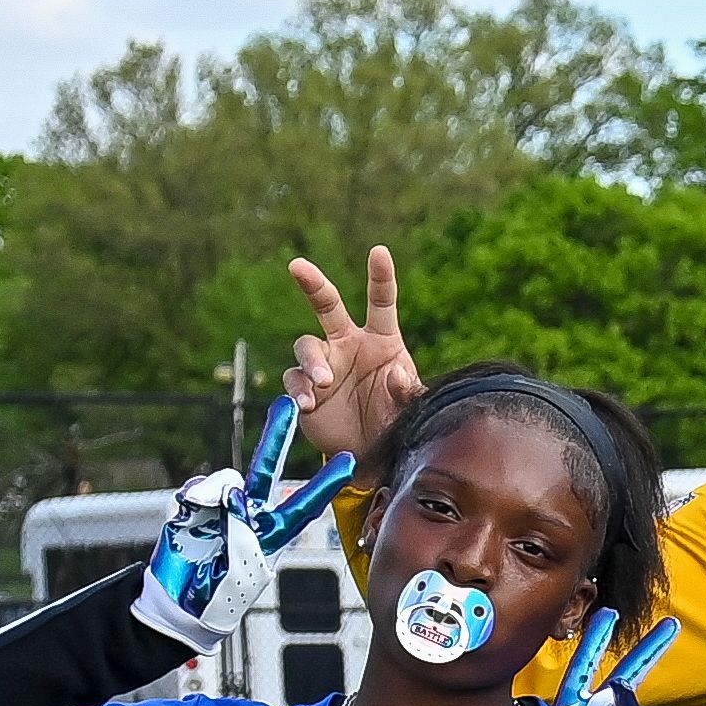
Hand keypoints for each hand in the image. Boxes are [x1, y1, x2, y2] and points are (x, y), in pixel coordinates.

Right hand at [128, 397, 361, 651]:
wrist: (181, 602)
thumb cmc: (219, 593)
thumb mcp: (242, 566)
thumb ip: (240, 528)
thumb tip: (231, 493)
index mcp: (274, 531)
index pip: (305, 503)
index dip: (326, 482)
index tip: (350, 461)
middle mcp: (252, 512)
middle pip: (266, 469)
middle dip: (276, 436)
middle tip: (289, 404)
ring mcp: (222, 506)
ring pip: (225, 481)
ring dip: (216, 496)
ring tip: (209, 524)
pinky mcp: (194, 504)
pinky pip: (196, 490)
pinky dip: (194, 499)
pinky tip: (188, 518)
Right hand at [284, 250, 418, 466]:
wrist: (371, 454)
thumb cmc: (395, 421)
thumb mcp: (410, 407)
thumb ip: (408, 390)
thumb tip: (394, 371)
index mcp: (382, 341)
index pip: (381, 303)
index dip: (380, 277)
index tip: (379, 252)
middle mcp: (348, 344)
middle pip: (327, 305)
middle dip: (313, 283)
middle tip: (297, 266)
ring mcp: (324, 363)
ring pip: (306, 345)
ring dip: (313, 361)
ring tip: (325, 381)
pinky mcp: (304, 387)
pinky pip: (294, 380)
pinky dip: (299, 389)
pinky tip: (307, 403)